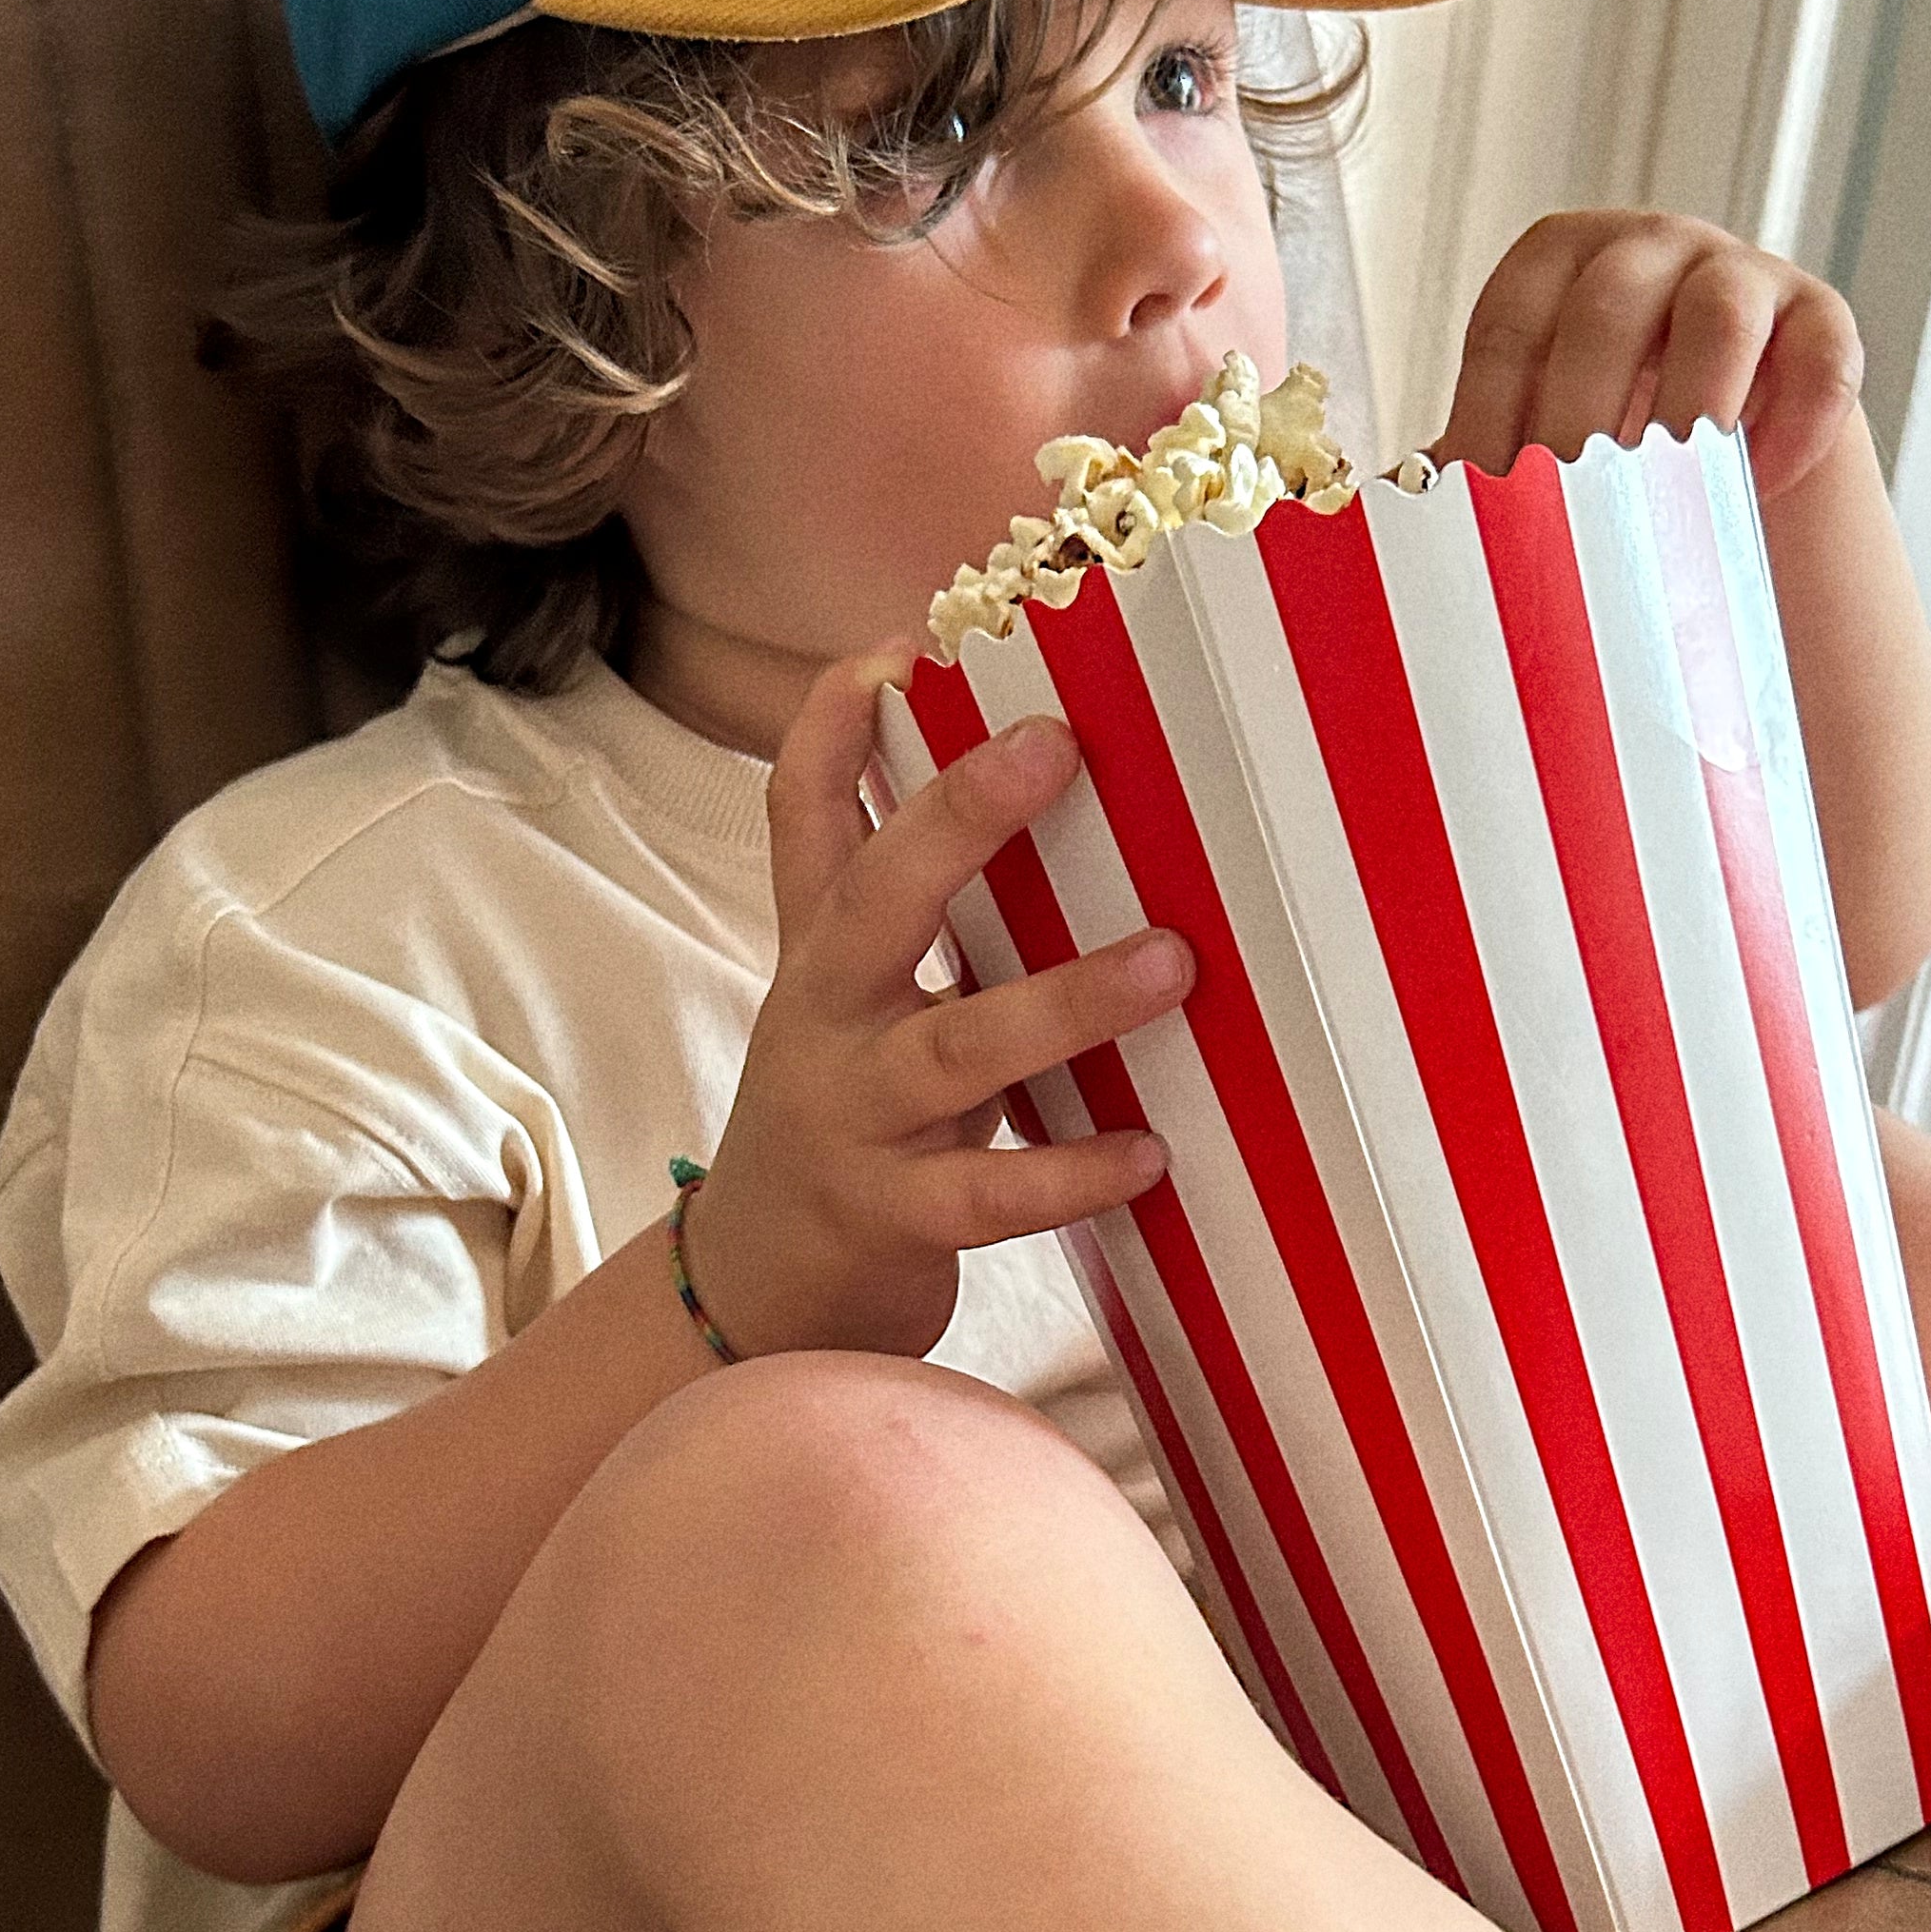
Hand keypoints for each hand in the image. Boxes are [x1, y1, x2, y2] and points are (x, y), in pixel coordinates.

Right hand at [683, 648, 1193, 1363]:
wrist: (759, 1282)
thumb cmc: (842, 1104)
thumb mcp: (844, 989)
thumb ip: (892, 886)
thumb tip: (978, 758)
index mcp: (820, 949)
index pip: (803, 815)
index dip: (834, 728)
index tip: (898, 649)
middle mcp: (825, 1018)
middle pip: (872, 899)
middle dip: (955, 818)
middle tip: (1055, 745)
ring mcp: (854, 1119)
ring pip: (954, 1050)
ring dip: (1065, 1003)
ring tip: (1170, 961)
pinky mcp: (891, 1218)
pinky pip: (988, 1195)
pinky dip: (1069, 1173)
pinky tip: (1149, 1151)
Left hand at [1433, 213, 1865, 505]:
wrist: (1734, 462)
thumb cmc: (1610, 454)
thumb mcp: (1538, 442)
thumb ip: (1475, 463)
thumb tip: (1388, 517)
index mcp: (1557, 263)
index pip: (1510, 325)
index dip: (1487, 416)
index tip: (1477, 505)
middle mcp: (1648, 246)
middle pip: (1607, 311)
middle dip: (1577, 422)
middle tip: (1563, 521)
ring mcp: (1743, 273)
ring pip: (1720, 317)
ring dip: (1689, 410)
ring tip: (1666, 501)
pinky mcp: (1823, 320)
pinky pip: (1821, 357)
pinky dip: (1795, 424)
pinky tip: (1758, 491)